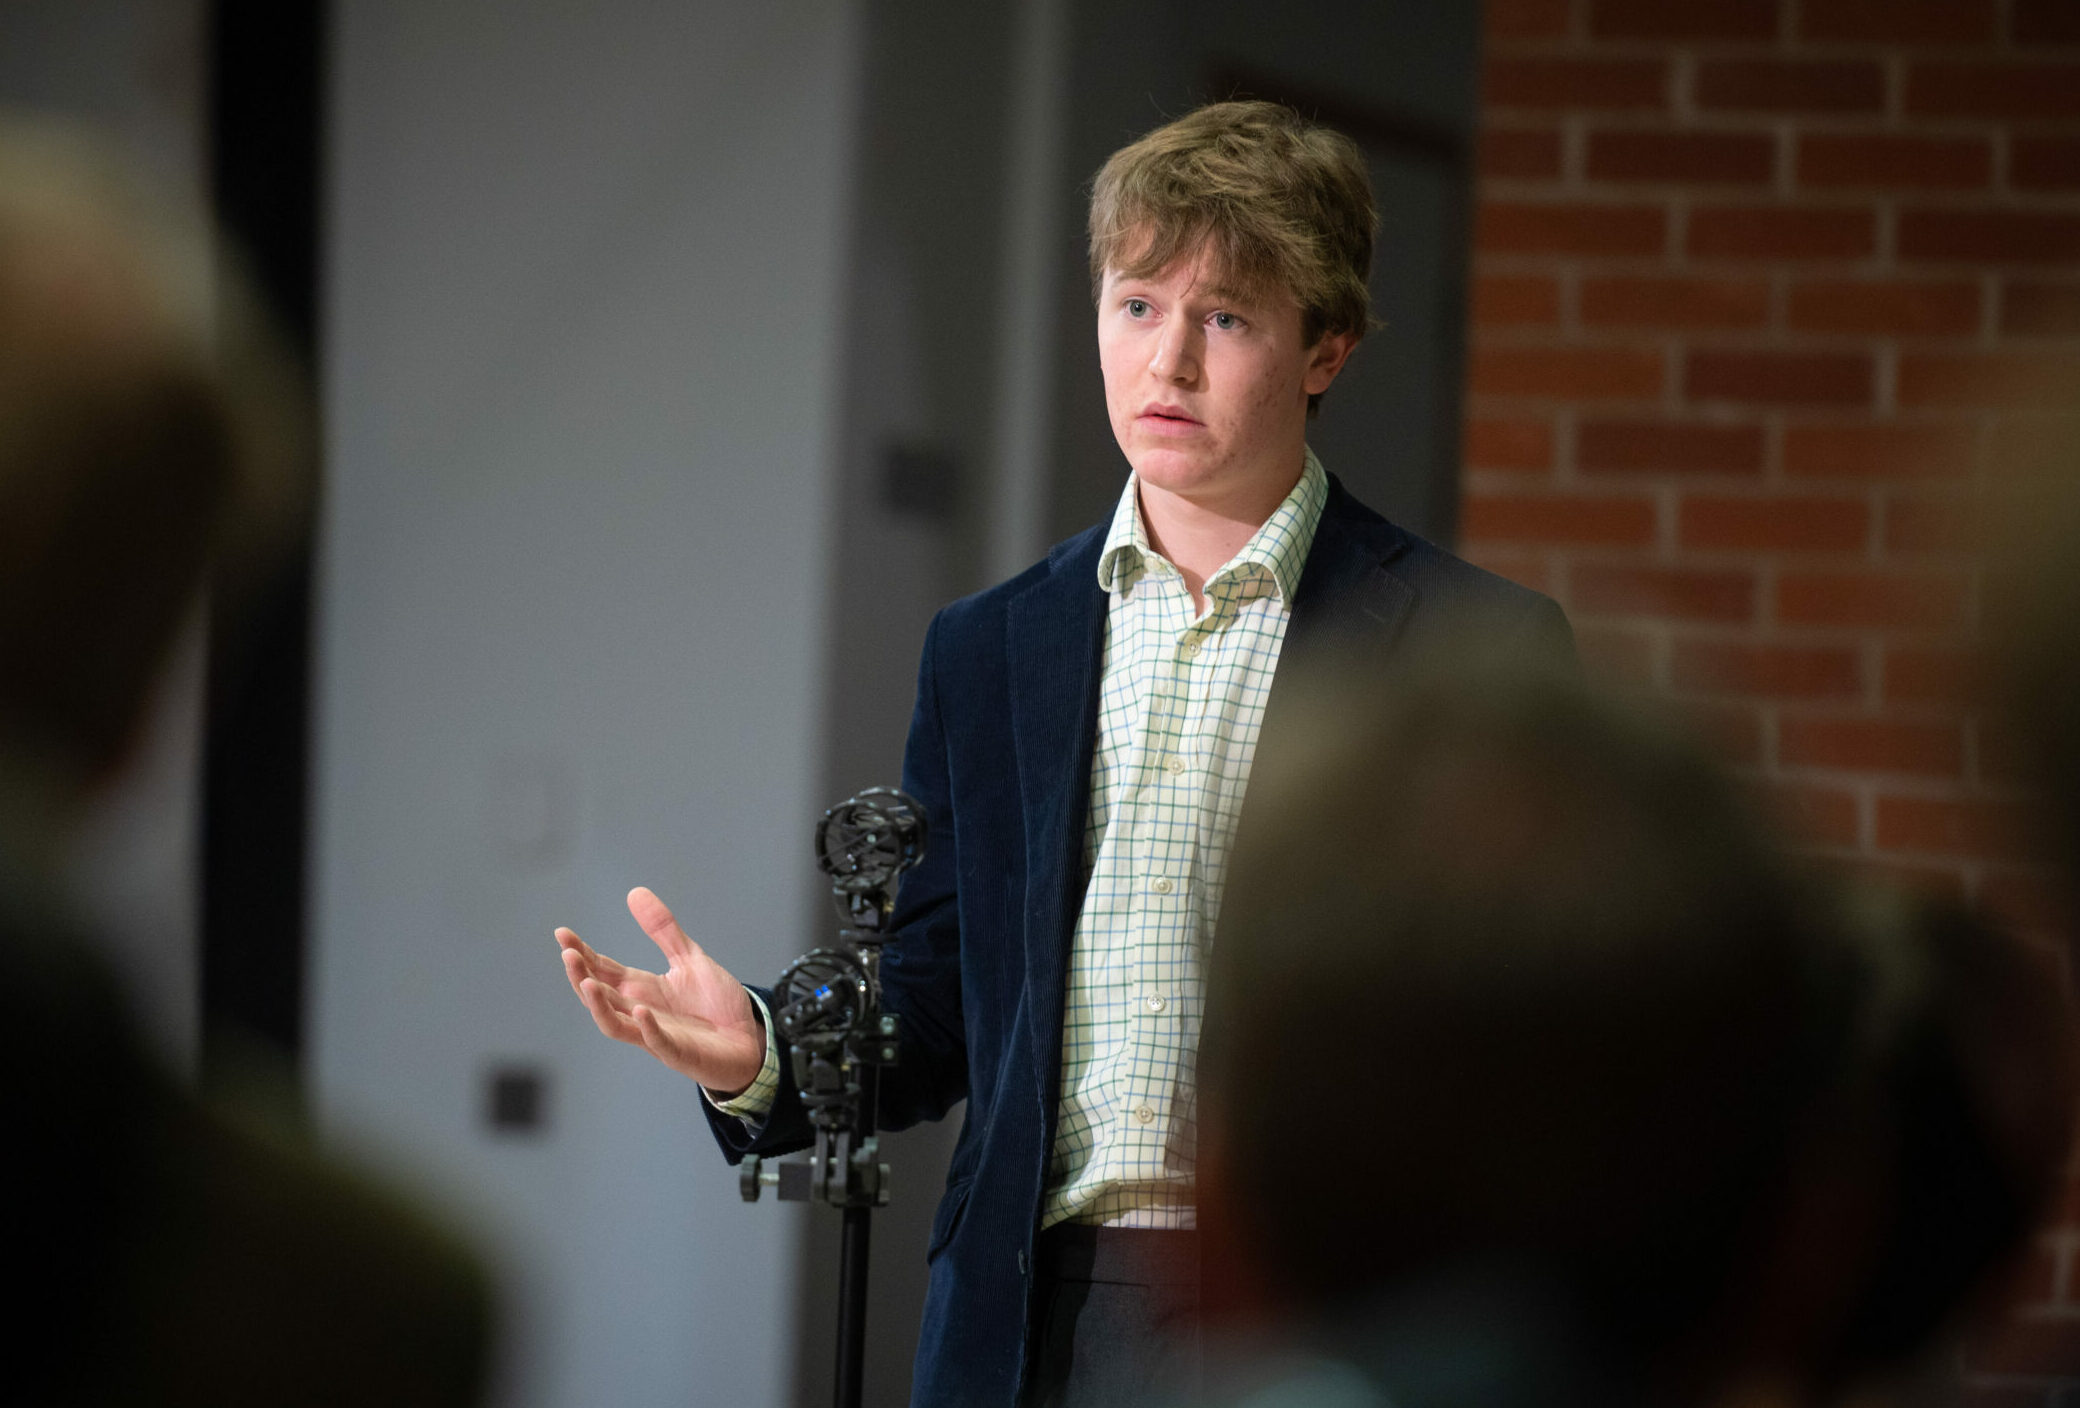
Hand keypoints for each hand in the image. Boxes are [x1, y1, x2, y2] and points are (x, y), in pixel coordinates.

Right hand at [555, 887, 765, 1095]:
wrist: (749, 1039)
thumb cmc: (715, 1004)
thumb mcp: (689, 958)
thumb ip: (663, 930)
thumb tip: (634, 892)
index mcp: (641, 989)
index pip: (603, 970)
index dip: (582, 953)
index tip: (562, 933)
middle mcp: (640, 1012)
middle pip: (600, 996)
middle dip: (581, 976)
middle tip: (568, 954)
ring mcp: (656, 1035)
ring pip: (615, 1025)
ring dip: (599, 1005)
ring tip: (588, 983)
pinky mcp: (678, 1053)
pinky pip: (658, 1043)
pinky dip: (648, 1029)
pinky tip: (642, 1011)